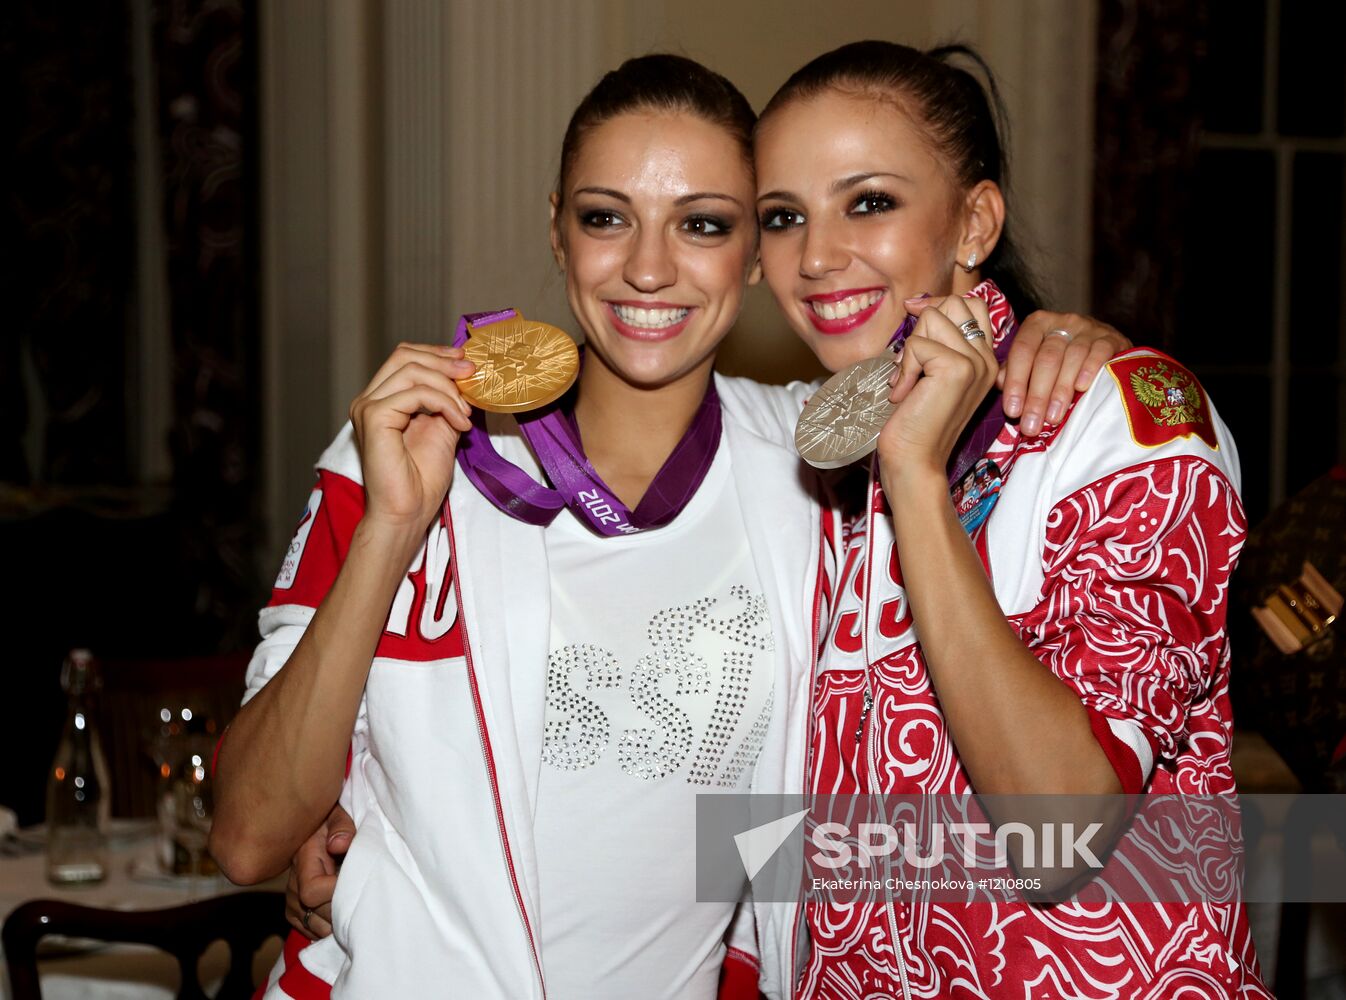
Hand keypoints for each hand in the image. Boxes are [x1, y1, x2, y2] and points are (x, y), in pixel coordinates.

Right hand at [285, 802, 355, 939]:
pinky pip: (310, 930)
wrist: (315, 829)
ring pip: (315, 927)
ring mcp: (291, 900)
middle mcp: (292, 883)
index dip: (336, 892)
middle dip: (343, 910)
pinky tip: (343, 913)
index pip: (312, 891)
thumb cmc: (332, 821)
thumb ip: (341, 826)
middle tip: (364, 899)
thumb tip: (339, 844)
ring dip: (339, 922)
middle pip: (316, 914)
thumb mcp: (338, 814)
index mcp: (304, 858)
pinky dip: (329, 927)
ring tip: (356, 906)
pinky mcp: (293, 911)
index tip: (356, 883)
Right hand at [350, 343, 475, 533]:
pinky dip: (444, 404)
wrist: (407, 512)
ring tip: (466, 414)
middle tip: (471, 374)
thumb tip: (464, 378)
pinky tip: (459, 424)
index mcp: (381, 400)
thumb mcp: (442, 429)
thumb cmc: (420, 481)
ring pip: (412, 371)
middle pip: (405, 355)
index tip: (466, 362)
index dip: (437, 354)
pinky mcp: (374, 417)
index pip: (405, 358)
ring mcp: (368, 407)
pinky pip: (415, 394)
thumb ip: (446, 402)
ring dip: (448, 388)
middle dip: (444, 362)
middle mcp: (369, 399)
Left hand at [879, 295, 997, 486]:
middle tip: (911, 364)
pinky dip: (903, 368)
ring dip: (909, 350)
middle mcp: (986, 359)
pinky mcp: (957, 369)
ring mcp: (975, 362)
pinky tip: (905, 394)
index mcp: (985, 360)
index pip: (972, 305)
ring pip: (932, 318)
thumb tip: (917, 303)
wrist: (914, 461)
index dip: (939, 305)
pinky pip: (917, 345)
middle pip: (953, 304)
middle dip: (921, 327)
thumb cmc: (915, 422)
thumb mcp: (930, 373)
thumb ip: (934, 342)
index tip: (913, 318)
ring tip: (908, 382)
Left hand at [999, 312, 1131, 435]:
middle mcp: (1062, 321)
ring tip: (1053, 417)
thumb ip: (1015, 369)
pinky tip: (1081, 388)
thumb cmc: (1061, 357)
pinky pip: (1099, 352)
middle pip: (1046, 358)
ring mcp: (1089, 328)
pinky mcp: (1111, 338)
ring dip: (1061, 391)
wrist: (1104, 346)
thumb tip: (999, 384)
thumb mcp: (1035, 358)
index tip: (1012, 411)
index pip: (1022, 350)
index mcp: (1037, 324)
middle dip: (1037, 395)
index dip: (1016, 382)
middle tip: (1031, 424)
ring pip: (1072, 358)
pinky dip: (1089, 370)